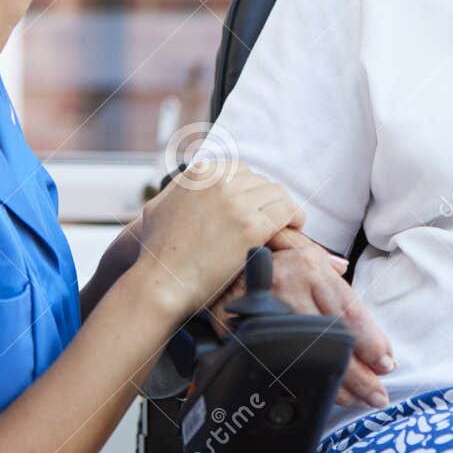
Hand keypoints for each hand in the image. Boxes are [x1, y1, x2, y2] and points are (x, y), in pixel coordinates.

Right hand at [134, 161, 303, 315]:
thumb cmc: (156, 254)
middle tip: (272, 215)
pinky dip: (295, 217)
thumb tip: (191, 181)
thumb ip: (177, 190)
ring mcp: (235, 203)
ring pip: (276, 192)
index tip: (255, 203)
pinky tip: (296, 226)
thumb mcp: (157, 207)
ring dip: (284, 206)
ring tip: (289, 221)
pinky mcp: (250, 227)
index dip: (250, 187)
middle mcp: (218, 182)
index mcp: (198, 174)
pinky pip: (285, 212)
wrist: (161, 283)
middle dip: (266, 198)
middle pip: (259, 181)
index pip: (239, 169)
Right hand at [208, 226, 395, 408]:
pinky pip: (281, 365)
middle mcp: (289, 287)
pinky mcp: (246, 332)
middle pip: (334, 340)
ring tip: (357, 399)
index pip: (349, 312)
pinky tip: (319, 394)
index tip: (386, 363)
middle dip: (360, 373)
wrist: (212, 271)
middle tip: (378, 394)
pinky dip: (302, 383)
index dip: (372, 342)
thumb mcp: (298, 253)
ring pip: (310, 358)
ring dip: (336, 385)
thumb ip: (326, 268)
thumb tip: (345, 269)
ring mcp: (265, 311)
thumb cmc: (263, 264)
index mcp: (309, 267)